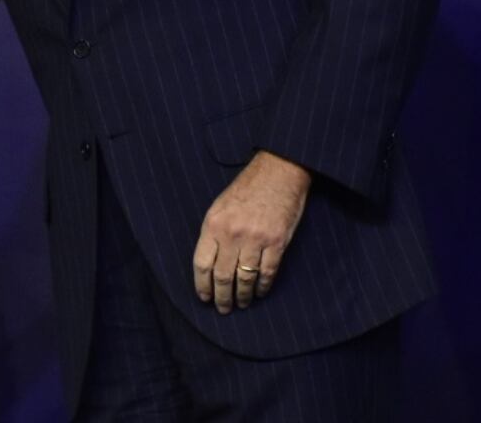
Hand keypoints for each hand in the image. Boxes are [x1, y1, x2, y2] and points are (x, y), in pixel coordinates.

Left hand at [192, 150, 310, 314]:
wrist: (278, 172)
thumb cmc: (246, 189)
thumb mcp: (219, 207)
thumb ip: (214, 234)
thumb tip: (209, 263)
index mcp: (213, 224)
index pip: (202, 264)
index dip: (201, 285)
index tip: (203, 297)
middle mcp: (232, 234)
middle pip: (222, 276)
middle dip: (221, 297)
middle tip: (222, 308)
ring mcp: (256, 239)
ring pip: (244, 278)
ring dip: (242, 296)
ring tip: (240, 304)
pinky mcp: (277, 243)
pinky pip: (267, 273)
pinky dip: (262, 287)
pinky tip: (259, 293)